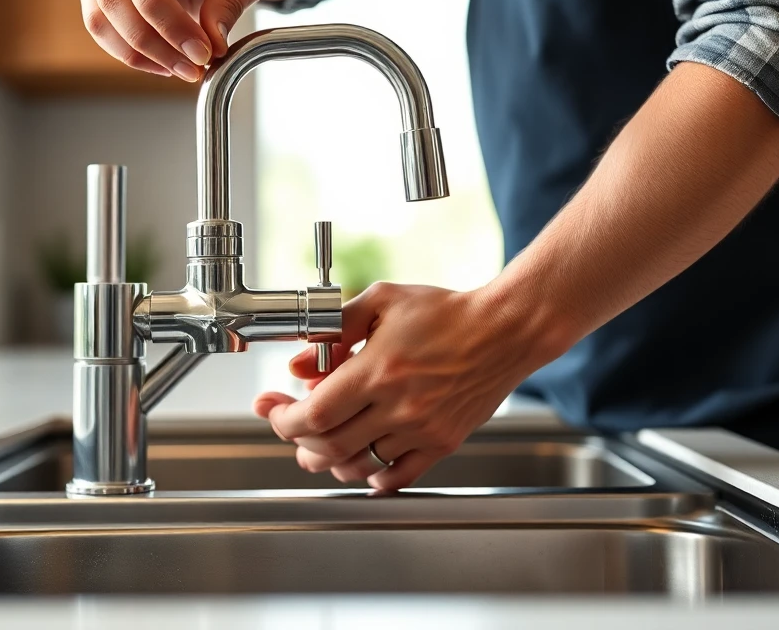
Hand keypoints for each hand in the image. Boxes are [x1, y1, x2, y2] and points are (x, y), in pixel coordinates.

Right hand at [80, 0, 293, 81]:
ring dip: (141, 55)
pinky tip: (166, 65)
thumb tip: (212, 43)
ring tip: (184, 69)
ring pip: (101, 20)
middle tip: (195, 67)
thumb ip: (231, 1)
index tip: (200, 50)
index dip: (166, 16)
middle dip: (155, 42)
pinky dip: (133, 56)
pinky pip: (103, 32)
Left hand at [253, 282, 557, 490]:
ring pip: (359, 465)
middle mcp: (399, 406)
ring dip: (330, 460)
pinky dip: (373, 477)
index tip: (272, 410)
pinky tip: (364, 467)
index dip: (283, 419)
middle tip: (290, 427)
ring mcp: (422, 429)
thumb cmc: (447, 312)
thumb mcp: (382, 301)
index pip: (314, 414)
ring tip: (320, 446)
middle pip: (329, 446)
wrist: (505, 330)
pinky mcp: (443, 443)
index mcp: (378, 370)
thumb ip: (334, 329)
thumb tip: (298, 364)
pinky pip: (399, 476)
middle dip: (298, 441)